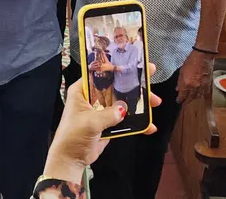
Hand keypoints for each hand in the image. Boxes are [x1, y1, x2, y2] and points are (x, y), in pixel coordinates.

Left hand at [43, 69, 160, 183]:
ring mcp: (101, 111)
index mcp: (82, 91)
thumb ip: (108, 114)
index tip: (134, 64)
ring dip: (138, 104)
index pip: (100, 74)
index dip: (117, 68)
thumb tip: (124, 109)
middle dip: (133, 86)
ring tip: (154, 103)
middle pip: (116, 87)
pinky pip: (125, 119)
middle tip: (150, 82)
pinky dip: (137, 122)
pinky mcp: (108, 124)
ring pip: (123, 102)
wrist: (71, 159)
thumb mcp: (90, 122)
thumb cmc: (73, 136)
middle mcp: (92, 98)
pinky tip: (149, 126)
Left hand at [176, 50, 213, 103]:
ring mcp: (202, 86)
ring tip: (190, 98)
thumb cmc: (191, 61)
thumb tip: (177, 89)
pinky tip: (199, 93)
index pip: (182, 96)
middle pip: (190, 98)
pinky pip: (204, 93)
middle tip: (184, 101)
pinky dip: (201, 94)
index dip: (180, 99)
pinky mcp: (208, 84)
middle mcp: (195, 87)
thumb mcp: (182, 71)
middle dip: (186, 100)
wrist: (203, 56)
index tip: (178, 101)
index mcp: (187, 83)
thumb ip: (179, 82)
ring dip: (193, 98)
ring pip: (198, 96)